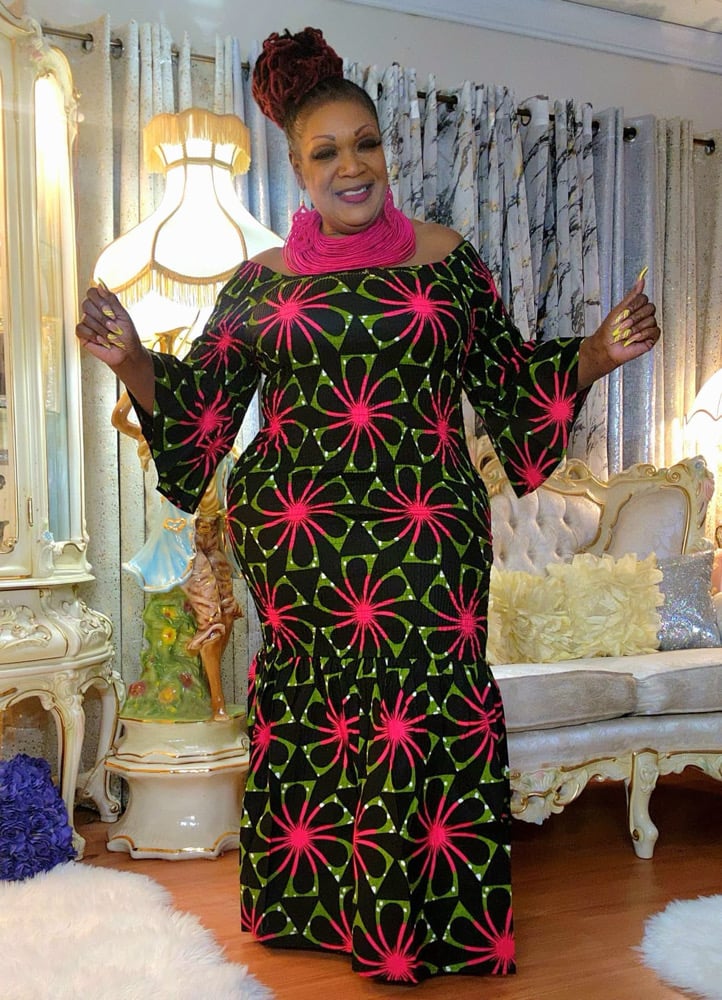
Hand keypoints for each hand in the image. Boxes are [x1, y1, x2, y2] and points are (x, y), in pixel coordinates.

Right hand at [76, 281, 141, 368]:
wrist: (127, 353)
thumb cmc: (127, 335)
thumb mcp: (123, 315)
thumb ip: (111, 299)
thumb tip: (100, 284)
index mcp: (102, 304)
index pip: (92, 292)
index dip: (100, 301)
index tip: (111, 312)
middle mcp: (93, 312)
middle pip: (87, 304)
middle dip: (102, 318)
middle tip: (113, 327)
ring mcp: (86, 322)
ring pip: (85, 318)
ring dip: (101, 330)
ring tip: (111, 337)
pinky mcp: (82, 334)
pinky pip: (80, 329)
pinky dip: (92, 335)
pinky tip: (101, 341)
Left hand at [578, 269, 660, 388]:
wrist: (606, 348)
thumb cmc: (609, 331)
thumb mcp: (619, 309)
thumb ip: (631, 295)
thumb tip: (641, 280)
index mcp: (637, 308)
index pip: (644, 299)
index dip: (633, 306)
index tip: (623, 313)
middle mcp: (644, 316)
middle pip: (649, 308)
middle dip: (634, 318)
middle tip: (623, 325)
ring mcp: (649, 326)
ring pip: (651, 320)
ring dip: (635, 328)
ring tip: (625, 334)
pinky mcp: (651, 338)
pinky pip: (654, 331)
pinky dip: (642, 335)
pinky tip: (633, 339)